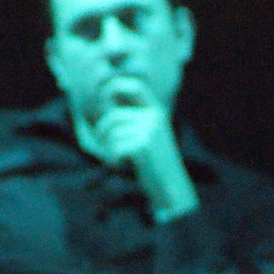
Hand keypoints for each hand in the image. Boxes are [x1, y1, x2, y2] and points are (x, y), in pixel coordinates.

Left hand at [94, 78, 198, 221]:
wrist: (171, 187)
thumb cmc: (155, 162)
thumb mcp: (148, 133)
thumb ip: (133, 116)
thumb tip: (105, 94)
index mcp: (156, 111)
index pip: (133, 85)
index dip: (113, 88)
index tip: (103, 102)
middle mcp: (154, 117)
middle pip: (112, 117)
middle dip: (101, 132)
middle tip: (105, 146)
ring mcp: (149, 131)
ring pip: (111, 134)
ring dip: (108, 148)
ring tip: (117, 158)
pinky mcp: (143, 146)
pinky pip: (114, 147)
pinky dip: (112, 159)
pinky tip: (120, 165)